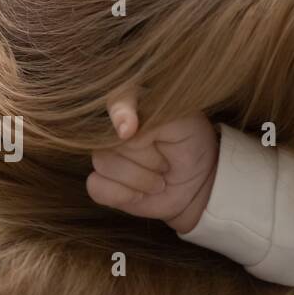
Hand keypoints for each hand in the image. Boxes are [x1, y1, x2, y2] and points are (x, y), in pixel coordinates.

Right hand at [86, 90, 219, 234]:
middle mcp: (114, 128)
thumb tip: (124, 131)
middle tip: (167, 161)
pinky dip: (123, 195)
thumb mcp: (185, 124)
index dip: (120, 113)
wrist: (196, 183)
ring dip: (140, 178)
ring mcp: (105, 154)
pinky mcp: (101, 181)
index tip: (129, 131)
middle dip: (147, 158)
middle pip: (113, 140)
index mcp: (137, 104)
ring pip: (105, 164)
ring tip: (159, 177)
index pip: (118, 100)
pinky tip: (140, 194)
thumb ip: (155, 118)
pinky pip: (96, 187)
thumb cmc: (191, 146)